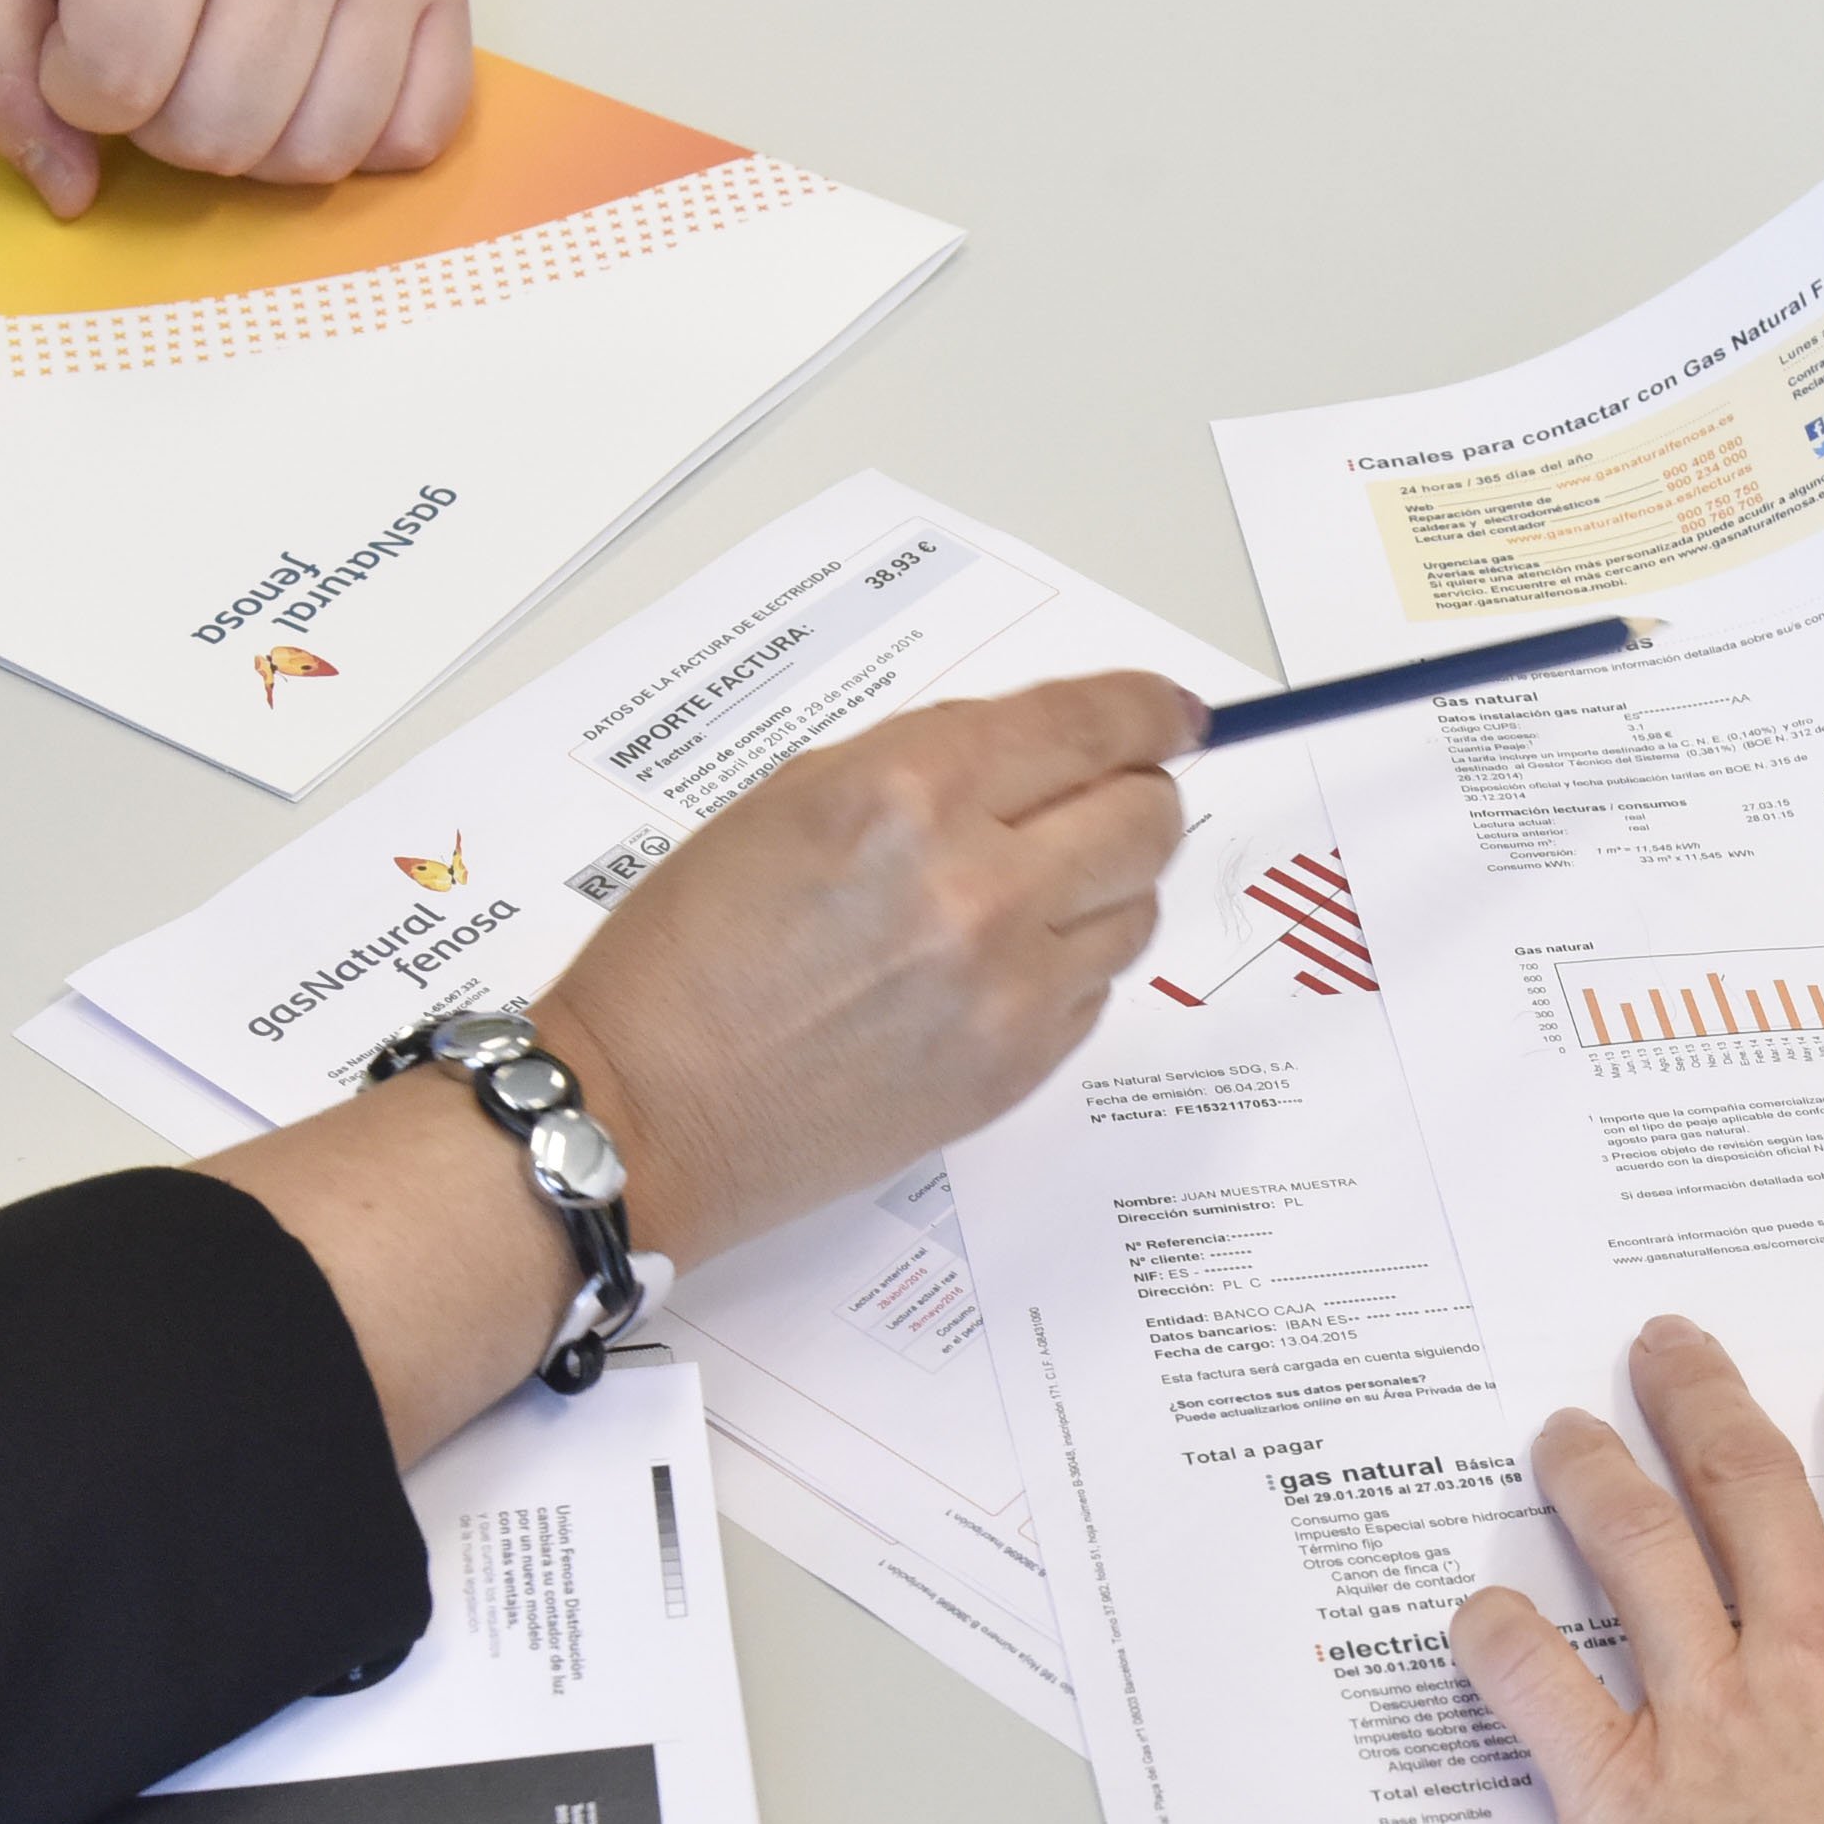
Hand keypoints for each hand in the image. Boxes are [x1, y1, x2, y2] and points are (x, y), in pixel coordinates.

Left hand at [0, 0, 472, 216]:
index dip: (76, 92)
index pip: (118, 80)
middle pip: (222, 132)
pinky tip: (306, 81)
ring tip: (224, 68)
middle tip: (156, 54)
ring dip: (254, 144)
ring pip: (319, 154)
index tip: (75, 39)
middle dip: (164, 125)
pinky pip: (413, 138)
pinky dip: (354, 140)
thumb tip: (72, 192)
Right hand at [533, 672, 1207, 1270]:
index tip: (1174, 715)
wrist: (649, 1111)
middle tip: (1091, 804)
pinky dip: (1065, 967)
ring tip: (1010, 899)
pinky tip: (983, 971)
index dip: (1151, 712)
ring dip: (1099, 888)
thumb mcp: (793, 800)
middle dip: (1132, 797)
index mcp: (911, 792)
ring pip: (1136, 909)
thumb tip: (1035, 753)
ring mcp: (1009, 989)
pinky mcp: (1017, 1069)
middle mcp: (979, 887)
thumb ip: (929, 765)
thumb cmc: (689, 958)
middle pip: (1148, 817)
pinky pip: (1096, 992)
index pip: (1094, 725)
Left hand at [1452, 1324, 1823, 1823]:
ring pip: (1640, 1557)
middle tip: (1666, 1346)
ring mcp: (1715, 1720)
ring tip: (1562, 1428)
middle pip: (1754, 1493)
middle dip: (1705, 1402)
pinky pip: (1540, 1696)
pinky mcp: (1623, 1798)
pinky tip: (1479, 1606)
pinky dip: (1499, 1643)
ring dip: (1594, 1476)